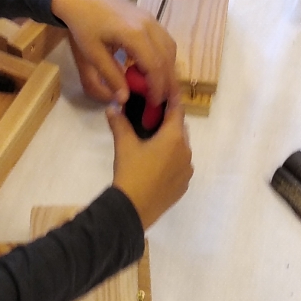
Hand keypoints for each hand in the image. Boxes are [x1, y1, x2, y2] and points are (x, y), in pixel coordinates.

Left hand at [51, 0, 175, 105]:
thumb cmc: (83, 25)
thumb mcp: (92, 54)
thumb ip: (110, 77)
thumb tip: (124, 99)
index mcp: (134, 35)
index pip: (155, 66)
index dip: (156, 88)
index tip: (153, 104)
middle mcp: (149, 25)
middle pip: (167, 58)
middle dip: (167, 82)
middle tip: (162, 101)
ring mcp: (151, 19)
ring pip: (170, 48)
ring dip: (168, 69)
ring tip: (161, 88)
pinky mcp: (149, 17)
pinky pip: (165, 40)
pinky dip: (165, 57)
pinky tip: (155, 68)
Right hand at [108, 96, 192, 228]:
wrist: (133, 209)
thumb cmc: (131, 172)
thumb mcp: (123, 145)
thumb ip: (119, 123)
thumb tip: (112, 108)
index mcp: (174, 138)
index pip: (177, 111)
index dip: (173, 100)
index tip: (169, 91)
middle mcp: (186, 151)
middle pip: (180, 130)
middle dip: (169, 123)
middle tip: (153, 119)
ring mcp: (187, 170)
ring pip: (181, 149)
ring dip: (171, 143)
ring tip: (153, 144)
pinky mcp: (184, 185)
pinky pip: (180, 166)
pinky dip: (172, 161)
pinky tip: (157, 166)